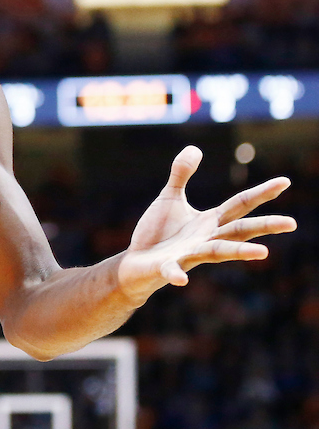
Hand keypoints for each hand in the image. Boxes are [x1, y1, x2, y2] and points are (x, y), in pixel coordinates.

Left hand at [117, 146, 294, 302]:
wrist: (136, 263)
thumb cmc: (158, 232)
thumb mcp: (170, 198)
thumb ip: (182, 174)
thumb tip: (195, 148)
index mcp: (209, 222)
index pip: (240, 205)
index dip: (261, 193)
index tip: (285, 181)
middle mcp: (205, 239)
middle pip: (239, 231)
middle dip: (264, 226)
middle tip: (292, 223)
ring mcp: (188, 255)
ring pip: (216, 252)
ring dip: (239, 252)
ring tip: (263, 252)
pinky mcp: (166, 266)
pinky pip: (172, 270)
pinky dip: (176, 273)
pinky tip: (181, 280)